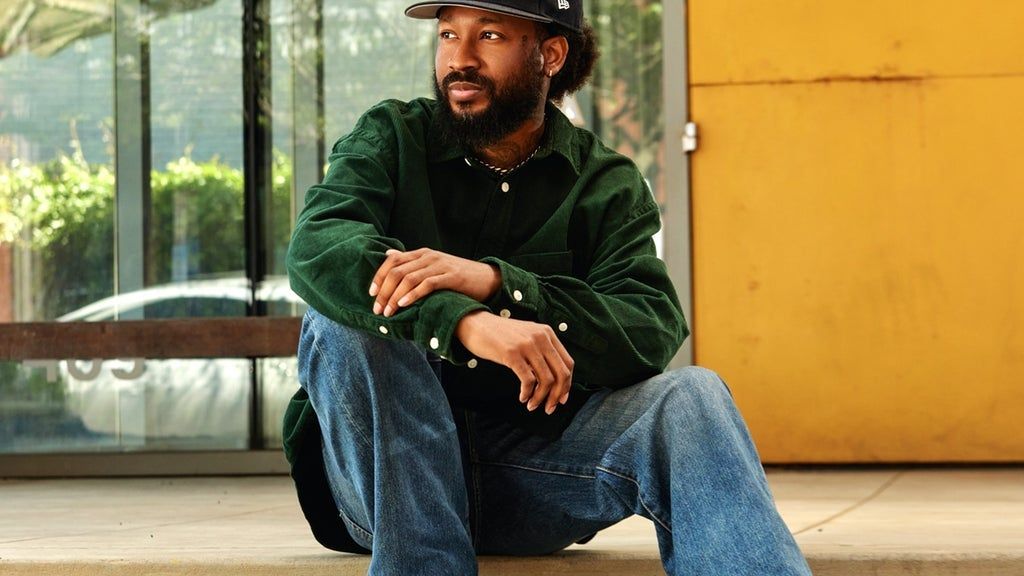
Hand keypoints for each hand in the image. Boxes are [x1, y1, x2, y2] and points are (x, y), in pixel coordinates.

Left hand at [370, 248, 499, 316]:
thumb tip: (389, 255)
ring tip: (388, 312)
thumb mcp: (433, 265)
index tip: (371, 294)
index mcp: (421, 253)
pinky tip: (404, 305)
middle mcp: (428, 256)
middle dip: (383, 292)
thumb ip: (411, 262)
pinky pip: (427, 284)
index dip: (379, 277)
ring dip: (394, 297)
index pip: (392, 261)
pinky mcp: (451, 277)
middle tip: (377, 309)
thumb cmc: (458, 276)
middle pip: (397, 272)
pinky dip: (412, 295)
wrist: (487, 278)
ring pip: (408, 279)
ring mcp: (440, 265)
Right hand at [456, 311, 573, 414]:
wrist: (475, 324)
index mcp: (547, 333)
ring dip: (540, 398)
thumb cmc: (500, 335)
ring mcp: (527, 345)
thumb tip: (553, 380)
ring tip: (532, 405)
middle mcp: (541, 337)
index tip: (561, 399)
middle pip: (561, 374)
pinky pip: (528, 380)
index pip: (568, 363)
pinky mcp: (512, 354)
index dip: (567, 385)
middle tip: (549, 408)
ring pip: (546, 380)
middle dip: (557, 395)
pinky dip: (527, 393)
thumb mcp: (527, 336)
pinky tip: (522, 397)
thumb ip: (541, 350)